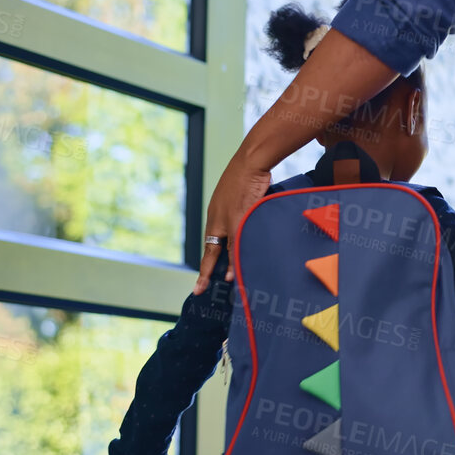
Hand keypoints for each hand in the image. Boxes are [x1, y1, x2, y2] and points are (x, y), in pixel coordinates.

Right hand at [195, 157, 272, 294]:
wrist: (253, 162)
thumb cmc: (242, 190)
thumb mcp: (237, 224)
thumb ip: (235, 249)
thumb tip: (231, 274)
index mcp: (215, 227)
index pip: (209, 258)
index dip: (205, 276)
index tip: (197, 292)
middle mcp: (221, 221)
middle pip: (221, 249)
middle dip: (223, 266)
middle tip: (226, 284)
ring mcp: (232, 212)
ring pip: (235, 239)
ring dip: (239, 252)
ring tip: (245, 267)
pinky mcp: (246, 204)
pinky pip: (245, 227)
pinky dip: (248, 237)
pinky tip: (257, 241)